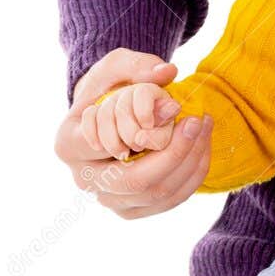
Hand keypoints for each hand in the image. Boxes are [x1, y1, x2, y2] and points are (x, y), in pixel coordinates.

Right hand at [54, 48, 212, 218]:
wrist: (107, 113)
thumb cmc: (109, 87)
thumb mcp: (117, 66)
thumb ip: (138, 66)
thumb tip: (166, 73)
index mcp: (69, 144)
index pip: (111, 148)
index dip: (151, 134)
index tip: (180, 109)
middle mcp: (83, 178)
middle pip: (138, 181)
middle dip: (178, 153)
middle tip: (199, 122)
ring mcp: (107, 199)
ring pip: (158, 195)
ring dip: (191, 163)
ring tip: (204, 128)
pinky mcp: (129, 209)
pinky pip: (168, 202)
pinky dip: (192, 177)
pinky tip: (202, 148)